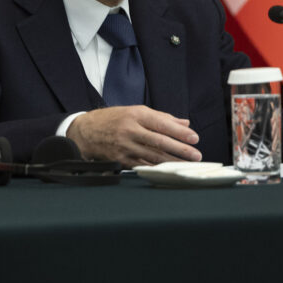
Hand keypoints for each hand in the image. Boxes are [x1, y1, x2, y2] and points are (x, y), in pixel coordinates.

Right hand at [67, 106, 201, 166]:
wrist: (85, 131)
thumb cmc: (113, 119)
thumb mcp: (135, 111)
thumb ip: (161, 117)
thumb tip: (184, 123)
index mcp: (135, 115)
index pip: (162, 124)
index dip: (179, 132)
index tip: (194, 138)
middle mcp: (130, 130)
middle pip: (159, 142)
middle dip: (180, 150)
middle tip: (196, 155)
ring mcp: (124, 146)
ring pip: (152, 156)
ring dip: (172, 162)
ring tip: (187, 165)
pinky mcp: (120, 160)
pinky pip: (142, 165)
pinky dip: (157, 169)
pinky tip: (169, 171)